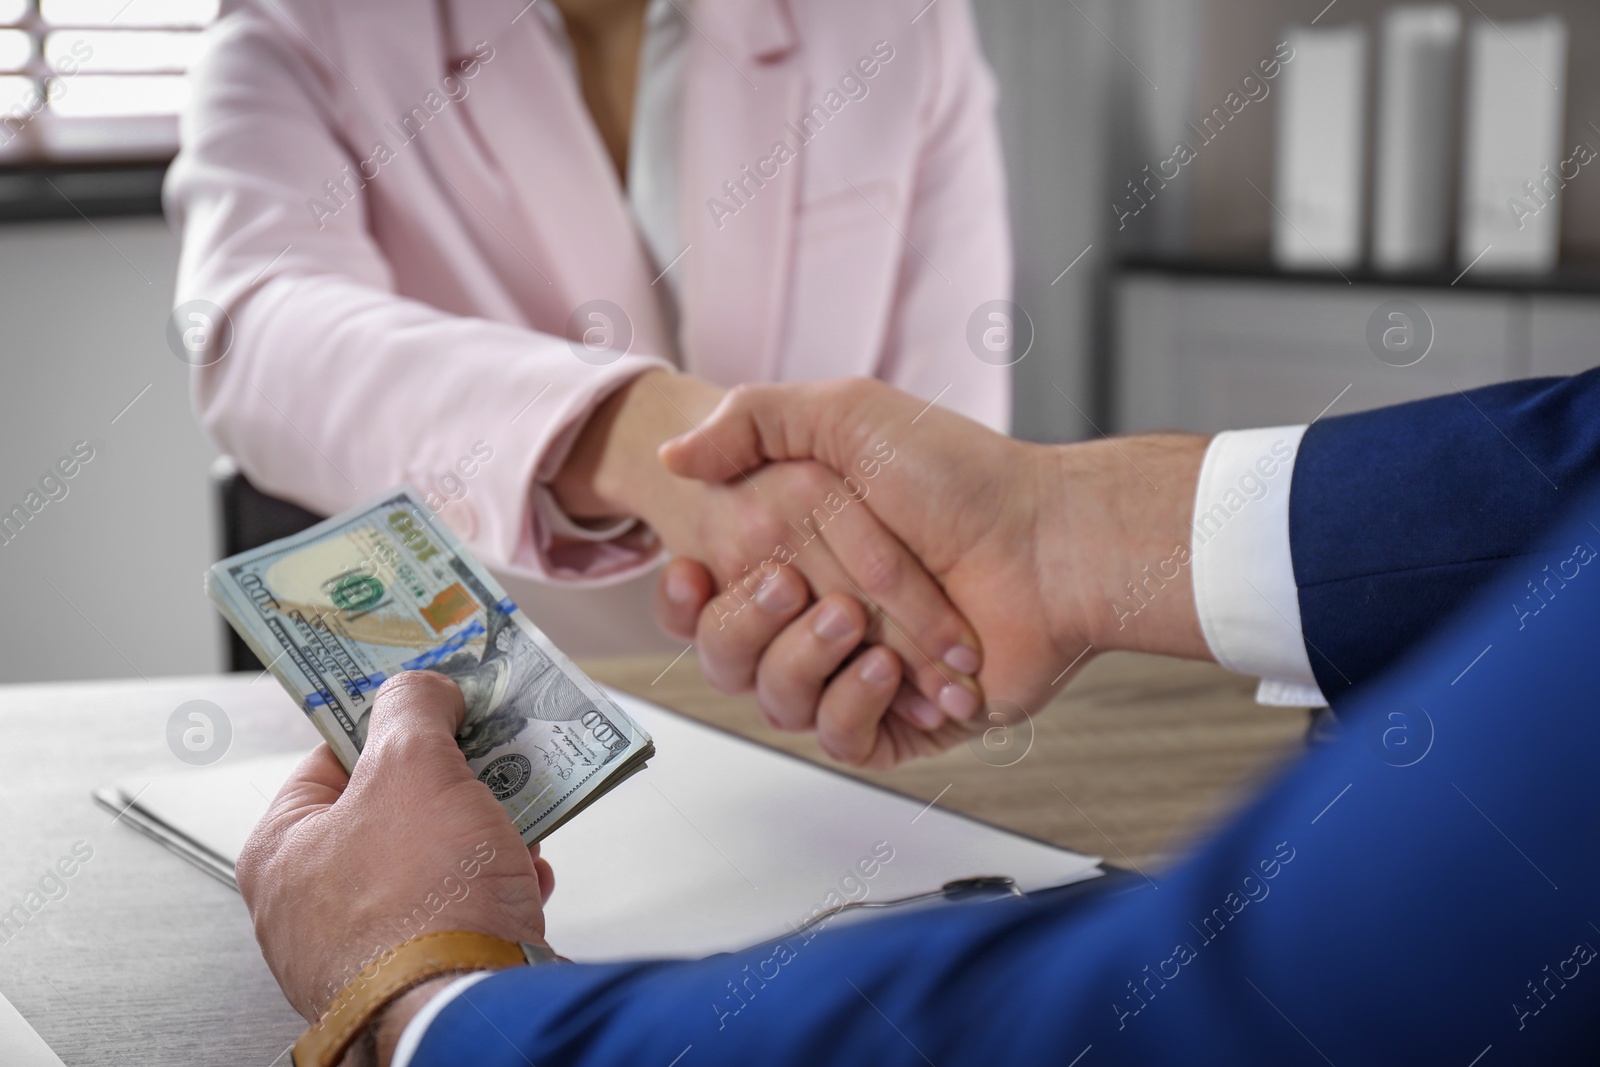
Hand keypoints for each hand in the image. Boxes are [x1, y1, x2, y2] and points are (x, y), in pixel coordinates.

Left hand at [238, 671, 554, 1022]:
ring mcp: (364, 947)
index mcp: (282, 850)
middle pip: (390, 810)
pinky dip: (497, 886)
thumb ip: (413, 708)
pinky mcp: (420, 974)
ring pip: (432, 861)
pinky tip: (525, 876)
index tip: (430, 702)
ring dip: (484, 834)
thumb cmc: (418, 902)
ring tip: (518, 817)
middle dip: (452, 783)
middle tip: (485, 757)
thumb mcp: (412, 764)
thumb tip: (422, 689)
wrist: (465, 1005)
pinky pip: (460, 910)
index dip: (389, 722)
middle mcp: (309, 906)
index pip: (331, 757)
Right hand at [553, 370, 985, 744]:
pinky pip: (842, 741)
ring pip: (776, 702)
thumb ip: (749, 419)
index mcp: (796, 558)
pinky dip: (854, 705)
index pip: (706, 600)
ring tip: (855, 624)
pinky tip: (886, 670)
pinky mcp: (903, 720)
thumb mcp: (846, 415)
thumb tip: (672, 455)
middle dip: (745, 626)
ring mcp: (859, 672)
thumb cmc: (957, 475)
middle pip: (727, 657)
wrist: (1043, 541)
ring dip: (803, 662)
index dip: (687, 598)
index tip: (695, 571)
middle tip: (793, 587)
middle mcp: (818, 619)